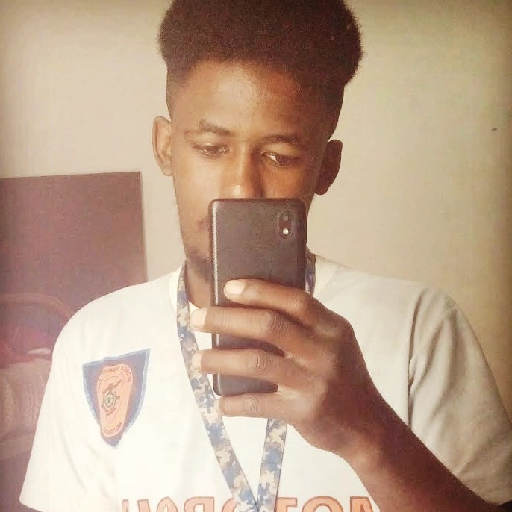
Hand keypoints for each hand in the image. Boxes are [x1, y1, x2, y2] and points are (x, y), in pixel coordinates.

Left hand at [190, 278, 385, 461]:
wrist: (367, 426)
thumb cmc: (342, 376)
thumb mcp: (336, 341)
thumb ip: (306, 324)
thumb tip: (254, 305)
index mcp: (332, 327)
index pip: (294, 300)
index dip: (259, 291)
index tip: (228, 288)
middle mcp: (324, 351)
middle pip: (269, 326)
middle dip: (227, 320)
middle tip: (198, 319)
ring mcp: (314, 382)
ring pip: (257, 363)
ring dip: (221, 360)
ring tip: (198, 360)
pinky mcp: (304, 411)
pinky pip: (260, 404)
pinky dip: (235, 403)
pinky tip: (221, 402)